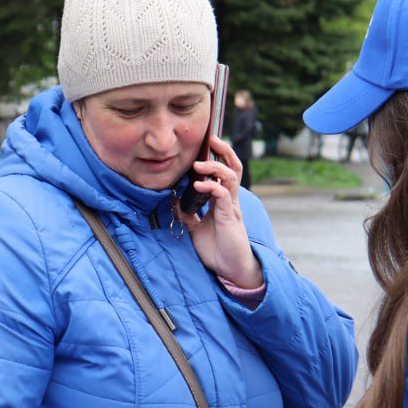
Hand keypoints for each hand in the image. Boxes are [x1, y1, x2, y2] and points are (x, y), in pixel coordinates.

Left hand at [175, 135, 263, 288]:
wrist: (230, 269)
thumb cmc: (217, 249)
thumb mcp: (196, 229)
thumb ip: (188, 215)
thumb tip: (174, 202)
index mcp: (223, 201)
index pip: (225, 171)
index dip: (218, 156)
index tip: (207, 143)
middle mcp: (230, 200)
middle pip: (233, 167)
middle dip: (224, 151)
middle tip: (212, 138)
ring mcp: (231, 208)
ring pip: (230, 177)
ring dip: (215, 167)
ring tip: (200, 164)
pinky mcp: (230, 218)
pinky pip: (224, 195)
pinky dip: (211, 187)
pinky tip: (199, 185)